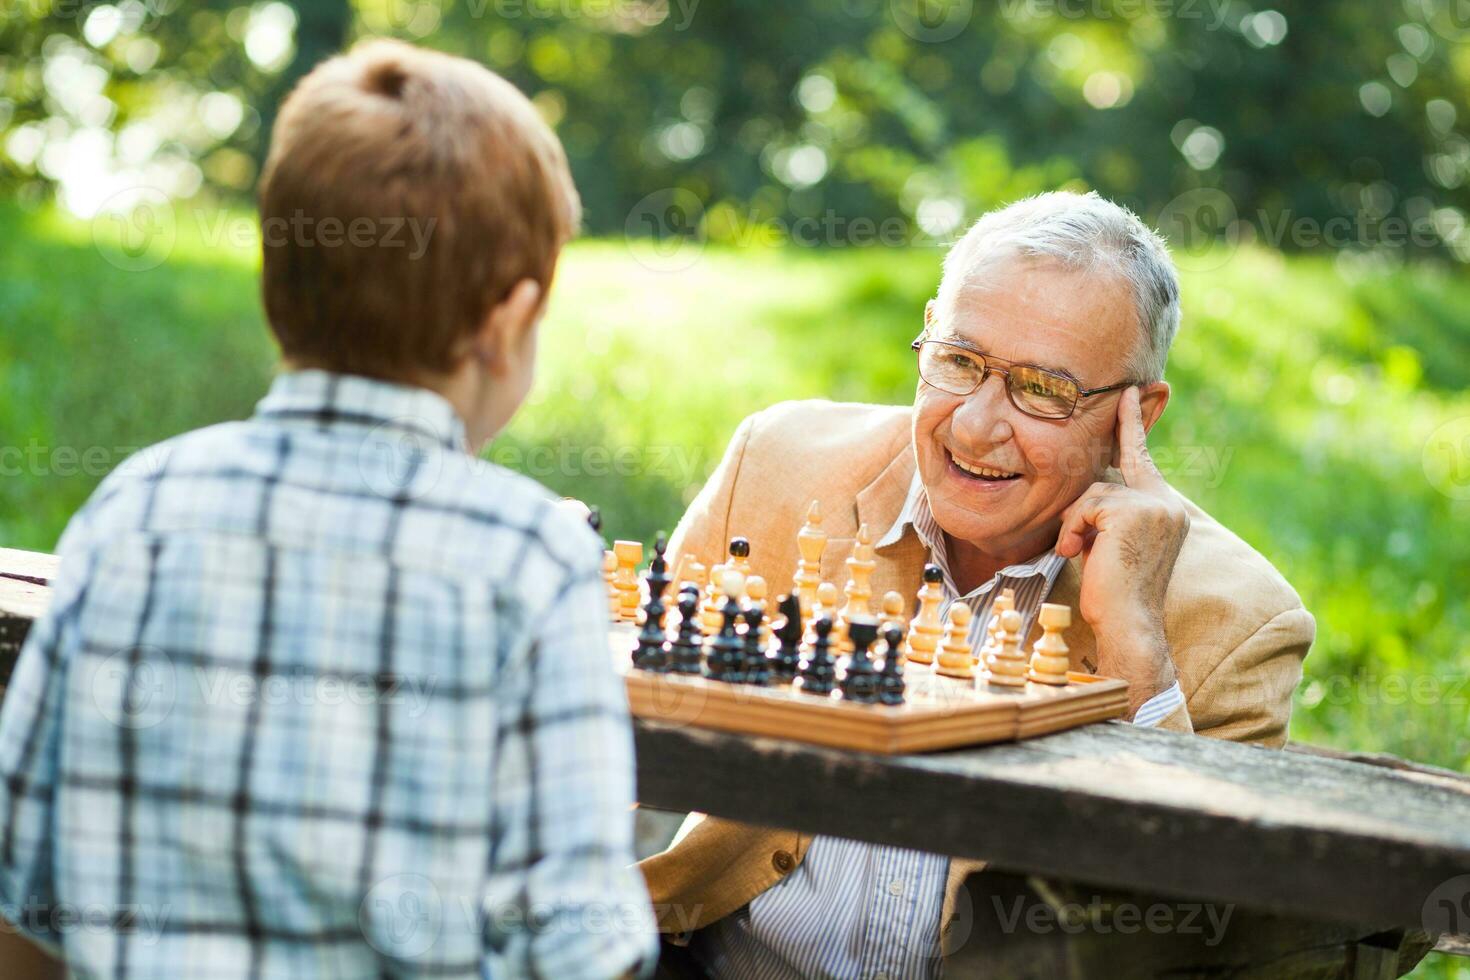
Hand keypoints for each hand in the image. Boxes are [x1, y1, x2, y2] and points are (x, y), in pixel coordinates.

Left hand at [1055, 387, 1187, 711]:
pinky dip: (1072, 531)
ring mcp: (1153, 505)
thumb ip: (1108, 512)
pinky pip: (1083, 507)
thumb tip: (1086, 491)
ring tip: (1081, 557)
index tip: (1130, 390)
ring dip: (1074, 527)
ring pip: (1089, 494)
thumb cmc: (1112, 592)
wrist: (1128, 625)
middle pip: (1102, 481)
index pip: (1141, 457)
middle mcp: (1165, 503)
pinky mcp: (1133, 512)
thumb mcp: (1111, 542)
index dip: (1131, 424)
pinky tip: (1078, 555)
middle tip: (1083, 547)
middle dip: (1082, 513)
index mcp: (1164, 508)